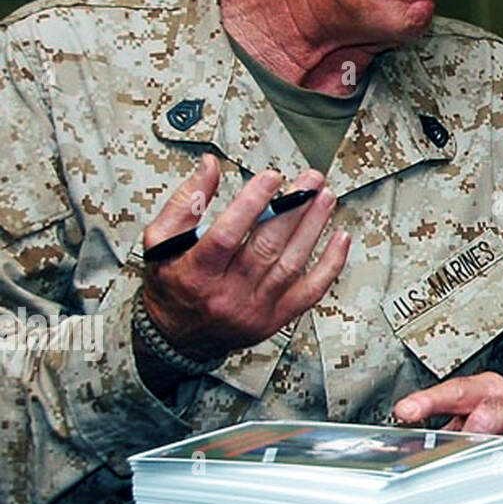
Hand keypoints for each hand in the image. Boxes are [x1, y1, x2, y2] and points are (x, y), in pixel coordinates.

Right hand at [141, 155, 349, 359]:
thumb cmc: (171, 283)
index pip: (227, 235)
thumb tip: (210, 165)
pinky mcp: (275, 318)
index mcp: (196, 274)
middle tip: (311, 180)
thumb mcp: (160, 242)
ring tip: (326, 198)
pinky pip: (311, 291)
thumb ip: (185, 202)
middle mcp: (226, 295)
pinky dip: (330, 264)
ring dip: (313, 228)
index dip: (252, 204)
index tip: (271, 177)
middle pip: (266, 247)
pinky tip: (341, 238)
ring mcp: (254, 309)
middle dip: (293, 209)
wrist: (178, 337)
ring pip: (292, 264)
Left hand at [392, 372, 502, 496]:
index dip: (429, 401)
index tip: (405, 411)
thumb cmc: (501, 421)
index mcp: (488, 388)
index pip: (456, 391)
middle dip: (470, 439)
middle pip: (487, 417)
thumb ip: (444, 429)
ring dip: (496, 468)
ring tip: (485, 478)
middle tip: (458, 457)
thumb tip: (407, 448)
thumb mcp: (471, 416)